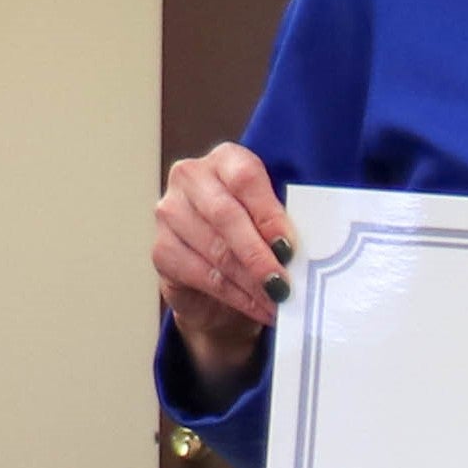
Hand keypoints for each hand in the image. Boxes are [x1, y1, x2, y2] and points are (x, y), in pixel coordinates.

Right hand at [154, 142, 293, 389]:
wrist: (219, 274)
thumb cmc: (256, 236)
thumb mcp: (275, 222)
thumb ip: (285, 226)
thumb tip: (305, 253)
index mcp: (225, 160)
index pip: (245, 179)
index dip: (268, 214)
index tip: (289, 246)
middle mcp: (191, 178)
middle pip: (225, 215)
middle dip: (258, 255)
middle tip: (283, 284)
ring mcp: (170, 212)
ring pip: (214, 249)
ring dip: (250, 282)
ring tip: (278, 301)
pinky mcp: (162, 250)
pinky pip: (200, 275)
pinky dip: (235, 295)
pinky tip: (259, 307)